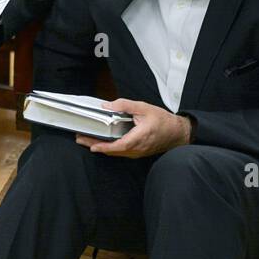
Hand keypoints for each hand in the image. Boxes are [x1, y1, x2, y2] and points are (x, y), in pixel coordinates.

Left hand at [75, 98, 191, 158]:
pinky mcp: (138, 152)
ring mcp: (137, 152)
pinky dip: (110, 148)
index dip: (104, 147)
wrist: (178, 132)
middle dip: (95, 146)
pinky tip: (102, 142)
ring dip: (101, 147)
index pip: (119, 146)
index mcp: (139, 137)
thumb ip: (124, 105)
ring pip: (116, 153)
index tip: (92, 146)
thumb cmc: (163, 120)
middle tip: (81, 140)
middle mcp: (137, 148)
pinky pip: (121, 152)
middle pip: (113, 151)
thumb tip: (107, 106)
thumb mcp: (144, 107)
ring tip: (87, 140)